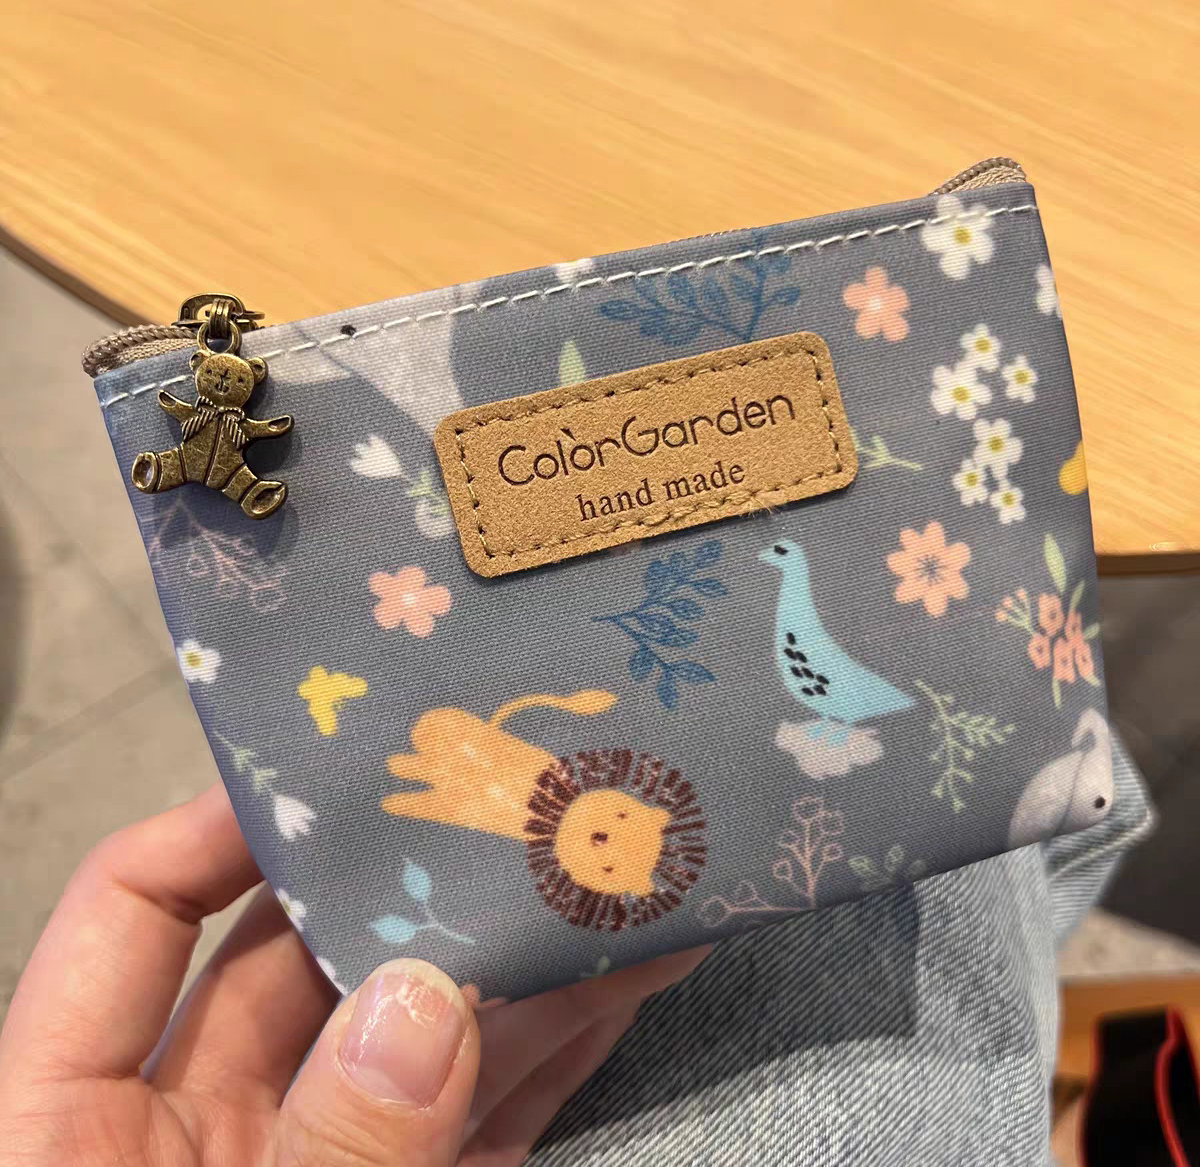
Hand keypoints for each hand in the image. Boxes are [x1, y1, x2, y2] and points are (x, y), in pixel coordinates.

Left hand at [0, 785, 706, 1165]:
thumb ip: (326, 1165)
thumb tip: (421, 999)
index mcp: (73, 1128)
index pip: (133, 917)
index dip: (218, 828)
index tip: (335, 769)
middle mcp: (198, 1133)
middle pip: (303, 961)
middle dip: (413, 884)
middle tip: (518, 797)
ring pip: (417, 1031)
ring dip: (514, 959)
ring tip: (607, 867)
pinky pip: (484, 1116)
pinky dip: (551, 1052)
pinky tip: (624, 980)